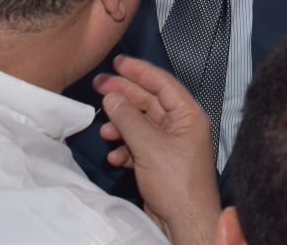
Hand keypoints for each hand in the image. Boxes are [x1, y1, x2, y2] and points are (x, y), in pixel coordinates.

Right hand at [96, 57, 219, 244]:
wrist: (184, 223)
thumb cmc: (177, 184)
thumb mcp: (149, 146)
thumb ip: (128, 119)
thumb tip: (112, 98)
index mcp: (188, 115)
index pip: (162, 83)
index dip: (139, 70)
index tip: (118, 62)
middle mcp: (181, 127)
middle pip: (148, 102)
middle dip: (123, 96)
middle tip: (98, 85)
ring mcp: (170, 145)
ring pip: (140, 125)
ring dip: (121, 126)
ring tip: (104, 130)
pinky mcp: (159, 163)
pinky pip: (138, 147)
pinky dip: (124, 149)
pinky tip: (114, 156)